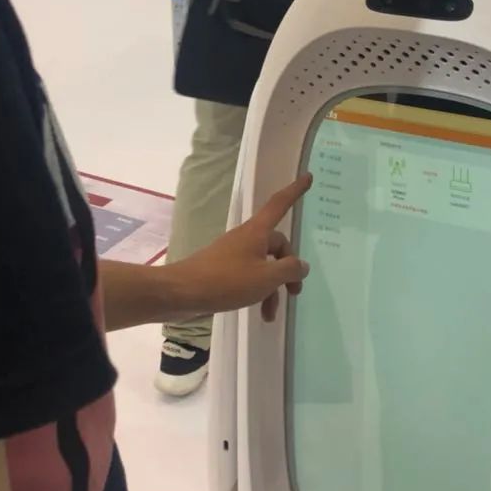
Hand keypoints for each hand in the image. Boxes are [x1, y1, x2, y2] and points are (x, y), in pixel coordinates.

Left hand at [170, 175, 312, 323]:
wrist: (182, 293)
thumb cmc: (226, 280)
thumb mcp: (266, 278)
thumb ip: (289, 270)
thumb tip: (302, 265)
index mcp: (257, 232)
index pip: (280, 204)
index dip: (295, 191)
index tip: (308, 176)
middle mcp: (247, 238)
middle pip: (277, 246)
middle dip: (288, 269)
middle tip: (294, 292)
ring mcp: (234, 253)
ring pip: (264, 266)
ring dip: (272, 288)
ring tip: (271, 314)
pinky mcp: (224, 269)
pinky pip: (250, 276)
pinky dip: (258, 291)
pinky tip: (259, 311)